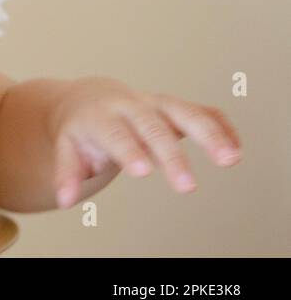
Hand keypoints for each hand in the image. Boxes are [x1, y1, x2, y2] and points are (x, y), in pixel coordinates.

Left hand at [46, 76, 240, 207]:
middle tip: (187, 187)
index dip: (129, 150)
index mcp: (101, 116)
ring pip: (185, 112)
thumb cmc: (81, 129)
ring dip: (209, 133)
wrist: (89, 100)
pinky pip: (202, 111)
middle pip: (153, 127)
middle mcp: (131, 106)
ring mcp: (156, 104)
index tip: (143, 172)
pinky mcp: (176, 107)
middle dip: (171, 156)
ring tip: (231, 159)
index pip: (116, 133)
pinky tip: (236, 147)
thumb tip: (64, 199)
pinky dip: (221, 126)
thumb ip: (67, 173)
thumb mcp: (67, 147)